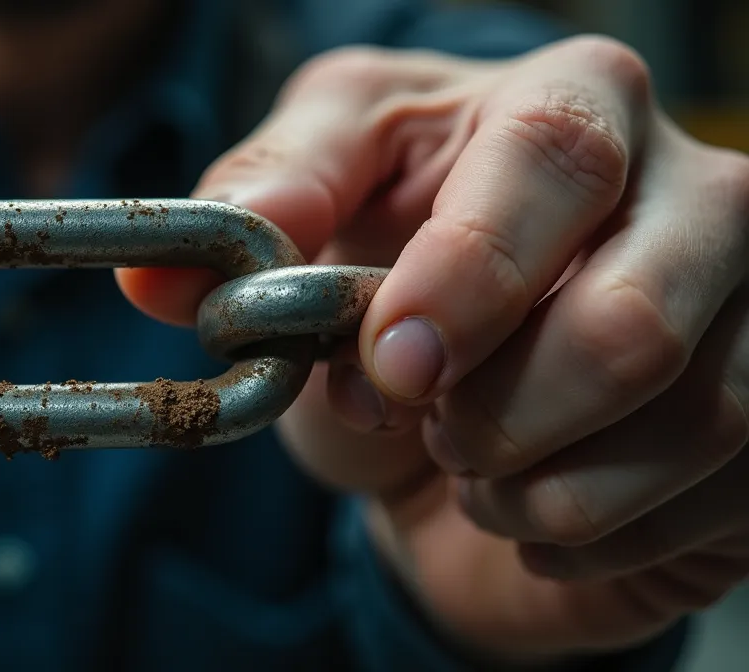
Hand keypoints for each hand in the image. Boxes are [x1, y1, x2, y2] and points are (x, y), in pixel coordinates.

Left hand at [119, 36, 748, 662]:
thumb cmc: (383, 296)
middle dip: (494, 412)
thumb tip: (161, 277)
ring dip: (530, 485)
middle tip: (422, 424)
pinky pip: (713, 498)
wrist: (458, 413)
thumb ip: (247, 223)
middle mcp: (690, 191)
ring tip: (472, 464)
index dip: (466, 272)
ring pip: (686, 424)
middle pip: (632, 318)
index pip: (550, 158)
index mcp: (566, 106)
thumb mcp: (309, 228)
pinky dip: (584, 534)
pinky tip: (536, 506)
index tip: (389, 365)